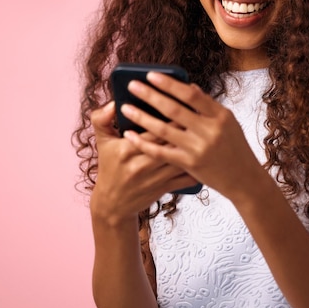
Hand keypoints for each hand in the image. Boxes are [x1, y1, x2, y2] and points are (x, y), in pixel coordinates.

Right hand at [89, 101, 195, 224]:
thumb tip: (114, 103)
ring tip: (205, 133)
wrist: (112, 204)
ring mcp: (154, 178)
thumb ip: (102, 119)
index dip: (171, 117)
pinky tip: (206, 157)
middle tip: (199, 116)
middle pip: (170, 142)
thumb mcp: (102, 142)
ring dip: (194, 147)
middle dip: (186, 129)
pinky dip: (197, 168)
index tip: (184, 105)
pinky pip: (186, 178)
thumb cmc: (109, 167)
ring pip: (180, 159)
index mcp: (127, 149)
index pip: (153, 129)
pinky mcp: (164, 189)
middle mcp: (141, 164)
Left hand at [120, 72, 267, 200]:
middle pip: (174, 110)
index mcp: (221, 116)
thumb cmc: (235, 147)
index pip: (192, 95)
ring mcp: (199, 148)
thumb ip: (208, 105)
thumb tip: (188, 87)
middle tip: (132, 85)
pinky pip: (161, 152)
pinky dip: (144, 143)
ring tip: (125, 108)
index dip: (169, 84)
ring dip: (142, 118)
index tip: (151, 75)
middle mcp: (210, 131)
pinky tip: (130, 135)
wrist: (244, 179)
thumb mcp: (229, 122)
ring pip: (164, 130)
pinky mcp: (189, 165)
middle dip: (150, 96)